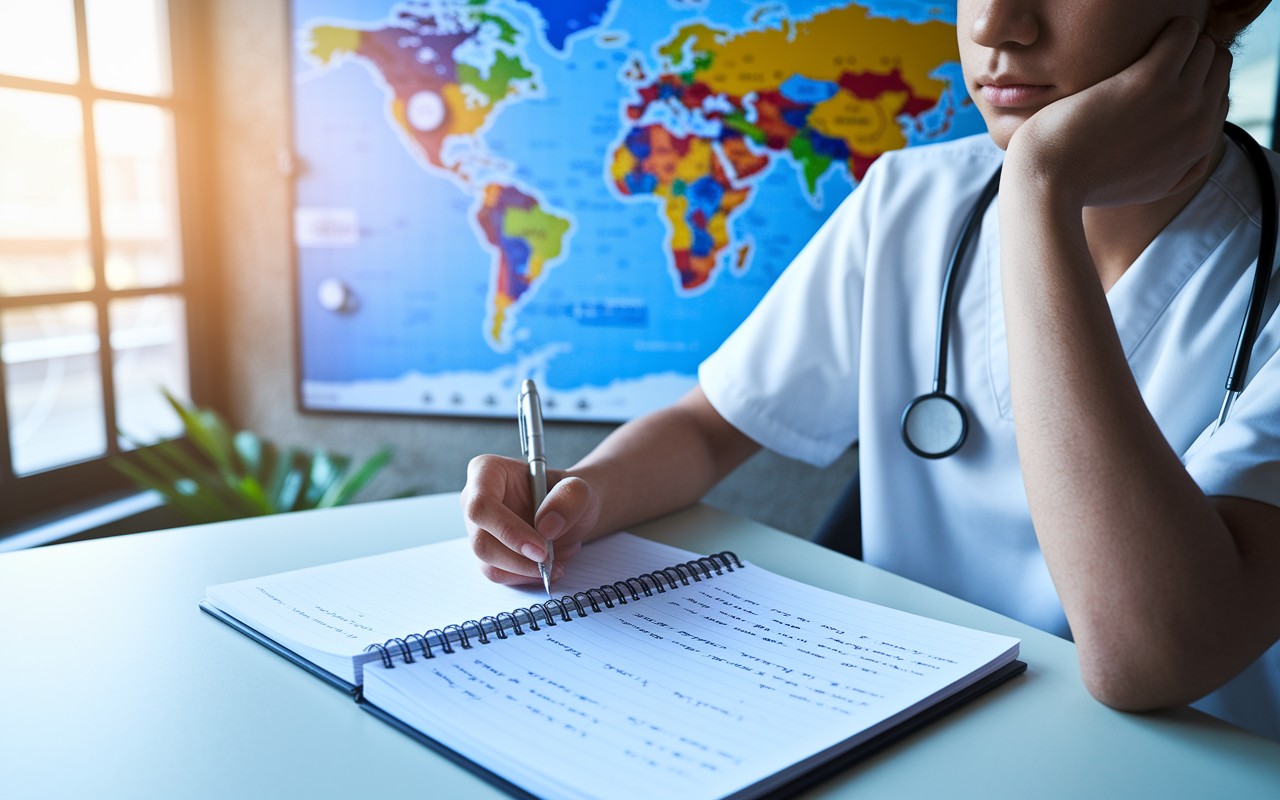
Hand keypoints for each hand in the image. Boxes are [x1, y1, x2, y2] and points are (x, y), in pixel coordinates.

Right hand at [460, 455, 600, 584]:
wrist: (569, 513)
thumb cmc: (567, 495)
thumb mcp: (578, 489)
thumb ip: (568, 500)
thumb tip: (546, 528)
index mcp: (487, 471)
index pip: (481, 505)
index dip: (508, 531)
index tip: (540, 549)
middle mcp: (474, 500)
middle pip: (481, 541)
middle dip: (518, 559)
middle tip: (549, 562)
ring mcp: (478, 529)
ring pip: (488, 563)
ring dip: (524, 571)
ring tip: (555, 565)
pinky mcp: (488, 552)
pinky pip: (498, 573)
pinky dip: (524, 577)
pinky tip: (546, 569)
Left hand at [1005, 17, 1230, 208]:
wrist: (1049, 182)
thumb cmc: (1083, 180)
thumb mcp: (1144, 187)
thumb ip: (1177, 168)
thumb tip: (1192, 150)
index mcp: (1198, 149)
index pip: (1219, 95)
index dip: (1192, 82)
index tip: (1161, 81)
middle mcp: (1199, 125)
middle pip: (1217, 67)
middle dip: (1190, 57)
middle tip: (1152, 61)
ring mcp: (1180, 101)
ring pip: (1204, 46)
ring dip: (1178, 40)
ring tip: (1143, 50)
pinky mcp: (1152, 80)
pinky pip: (1183, 32)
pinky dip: (1167, 28)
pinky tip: (1138, 37)